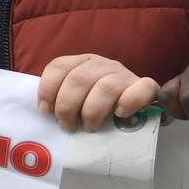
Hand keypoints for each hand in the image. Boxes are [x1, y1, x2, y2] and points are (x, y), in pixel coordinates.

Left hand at [36, 54, 159, 131]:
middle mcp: (102, 64)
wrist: (135, 109)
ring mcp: (124, 74)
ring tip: (90, 127)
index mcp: (82, 62)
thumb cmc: (97, 106)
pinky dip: (129, 102)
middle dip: (67, 106)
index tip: (46, 111)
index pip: (58, 66)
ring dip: (92, 112)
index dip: (48, 89)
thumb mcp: (75, 98)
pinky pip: (141, 89)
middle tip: (67, 126)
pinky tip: (120, 114)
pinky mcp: (146, 86)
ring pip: (105, 88)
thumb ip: (60, 97)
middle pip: (78, 79)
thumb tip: (43, 111)